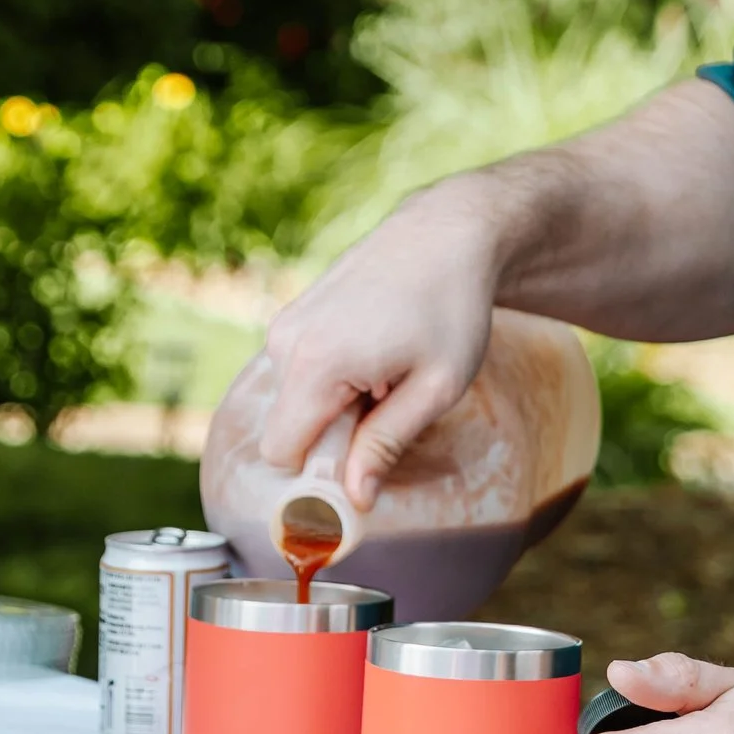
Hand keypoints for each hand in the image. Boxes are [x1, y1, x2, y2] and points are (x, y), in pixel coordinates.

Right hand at [259, 183, 498, 504]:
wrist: (448, 233)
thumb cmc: (452, 309)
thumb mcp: (435, 388)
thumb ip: (387, 444)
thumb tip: (352, 500)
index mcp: (316, 364)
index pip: (281, 453)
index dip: (318, 474)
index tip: (362, 471)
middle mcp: (287, 342)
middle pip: (287, 429)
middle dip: (331, 439)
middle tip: (390, 408)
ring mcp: (286, 324)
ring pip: (294, 401)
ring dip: (335, 407)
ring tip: (386, 375)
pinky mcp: (294, 314)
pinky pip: (299, 373)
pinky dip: (331, 379)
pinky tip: (374, 355)